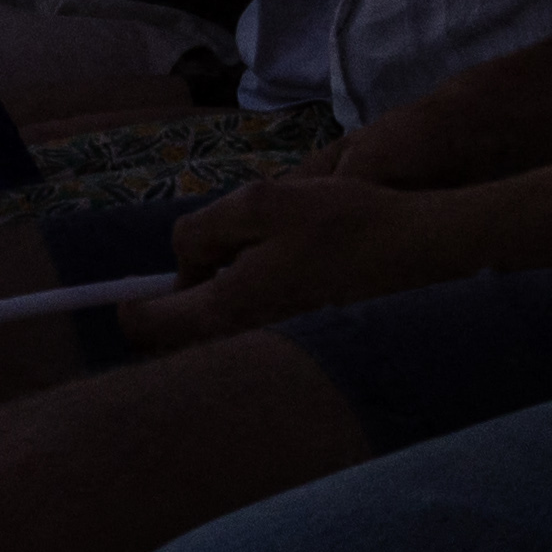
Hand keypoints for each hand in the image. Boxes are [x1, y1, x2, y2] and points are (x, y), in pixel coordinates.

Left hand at [122, 170, 479, 346]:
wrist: (421, 254)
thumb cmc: (344, 224)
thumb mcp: (263, 203)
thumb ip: (206, 230)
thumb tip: (183, 260)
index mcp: (228, 309)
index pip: (151, 329)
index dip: (132, 308)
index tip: (130, 297)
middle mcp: (248, 343)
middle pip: (184, 343)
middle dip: (179, 308)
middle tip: (204, 264)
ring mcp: (277, 349)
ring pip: (221, 337)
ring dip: (218, 304)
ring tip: (252, 260)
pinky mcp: (303, 345)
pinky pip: (256, 336)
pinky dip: (252, 310)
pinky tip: (284, 276)